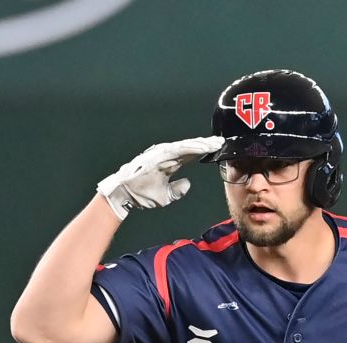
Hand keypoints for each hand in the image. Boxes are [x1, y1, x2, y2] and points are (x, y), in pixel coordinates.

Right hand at [97, 136, 223, 219]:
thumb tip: (188, 184)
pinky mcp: (158, 155)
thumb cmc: (141, 194)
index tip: (217, 151)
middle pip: (191, 148)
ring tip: (215, 143)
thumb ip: (177, 190)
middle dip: (206, 145)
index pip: (191, 155)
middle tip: (221, 142)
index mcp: (169, 163)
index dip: (204, 152)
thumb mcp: (165, 196)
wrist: (124, 195)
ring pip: (186, 146)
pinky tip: (202, 147)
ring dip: (201, 144)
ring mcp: (162, 154)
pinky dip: (190, 148)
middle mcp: (167, 156)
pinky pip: (178, 150)